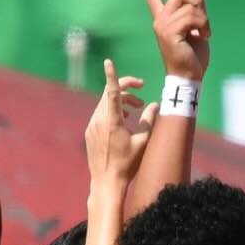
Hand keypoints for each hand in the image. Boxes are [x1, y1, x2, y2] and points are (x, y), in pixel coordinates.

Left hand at [85, 60, 156, 188]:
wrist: (106, 182)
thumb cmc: (127, 164)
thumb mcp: (143, 142)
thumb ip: (149, 120)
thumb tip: (155, 104)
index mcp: (112, 120)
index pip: (112, 91)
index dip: (112, 75)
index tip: (109, 62)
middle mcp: (99, 120)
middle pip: (110, 96)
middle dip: (127, 93)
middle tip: (142, 100)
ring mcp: (92, 126)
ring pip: (105, 105)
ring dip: (121, 104)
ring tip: (134, 113)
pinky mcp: (89, 133)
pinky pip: (100, 116)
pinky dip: (112, 113)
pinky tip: (123, 123)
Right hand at [138, 0, 210, 81]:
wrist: (189, 77)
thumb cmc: (193, 58)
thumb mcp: (199, 30)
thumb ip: (198, 13)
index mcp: (164, 20)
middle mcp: (160, 20)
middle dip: (198, 4)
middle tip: (204, 24)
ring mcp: (163, 25)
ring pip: (190, 7)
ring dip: (204, 19)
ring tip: (206, 34)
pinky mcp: (169, 31)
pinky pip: (192, 17)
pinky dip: (204, 25)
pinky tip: (205, 37)